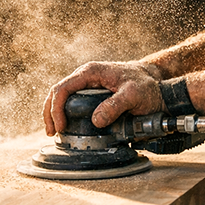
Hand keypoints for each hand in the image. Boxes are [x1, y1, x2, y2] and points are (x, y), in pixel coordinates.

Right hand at [43, 61, 164, 134]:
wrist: (154, 81)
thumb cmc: (146, 85)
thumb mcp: (134, 95)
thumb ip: (116, 106)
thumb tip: (96, 120)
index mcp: (91, 72)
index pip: (63, 88)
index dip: (56, 108)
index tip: (61, 126)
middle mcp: (85, 76)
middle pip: (57, 92)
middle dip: (50, 112)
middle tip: (51, 132)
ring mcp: (87, 84)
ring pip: (62, 96)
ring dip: (55, 113)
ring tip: (54, 131)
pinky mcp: (91, 92)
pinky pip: (72, 101)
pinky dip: (64, 113)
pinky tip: (65, 125)